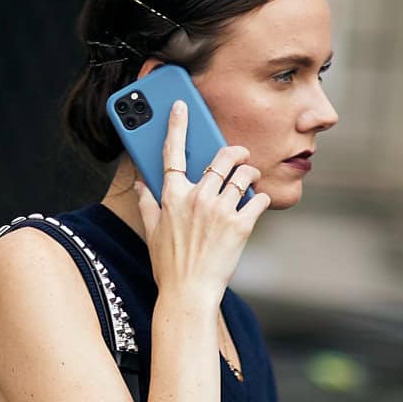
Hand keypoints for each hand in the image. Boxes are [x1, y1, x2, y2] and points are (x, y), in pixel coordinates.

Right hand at [133, 98, 268, 300]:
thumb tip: (142, 184)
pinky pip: (258, 200)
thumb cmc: (169, 267)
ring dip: (251, 173)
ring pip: (244, 175)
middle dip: (235, 153)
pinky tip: (257, 202)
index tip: (181, 106)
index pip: (172, 152)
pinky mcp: (240, 226)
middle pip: (222, 157)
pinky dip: (260, 198)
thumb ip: (147, 204)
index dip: (177, 125)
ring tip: (250, 180)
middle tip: (240, 157)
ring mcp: (220, 211)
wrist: (189, 294)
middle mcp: (197, 198)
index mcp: (172, 197)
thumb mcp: (152, 233)